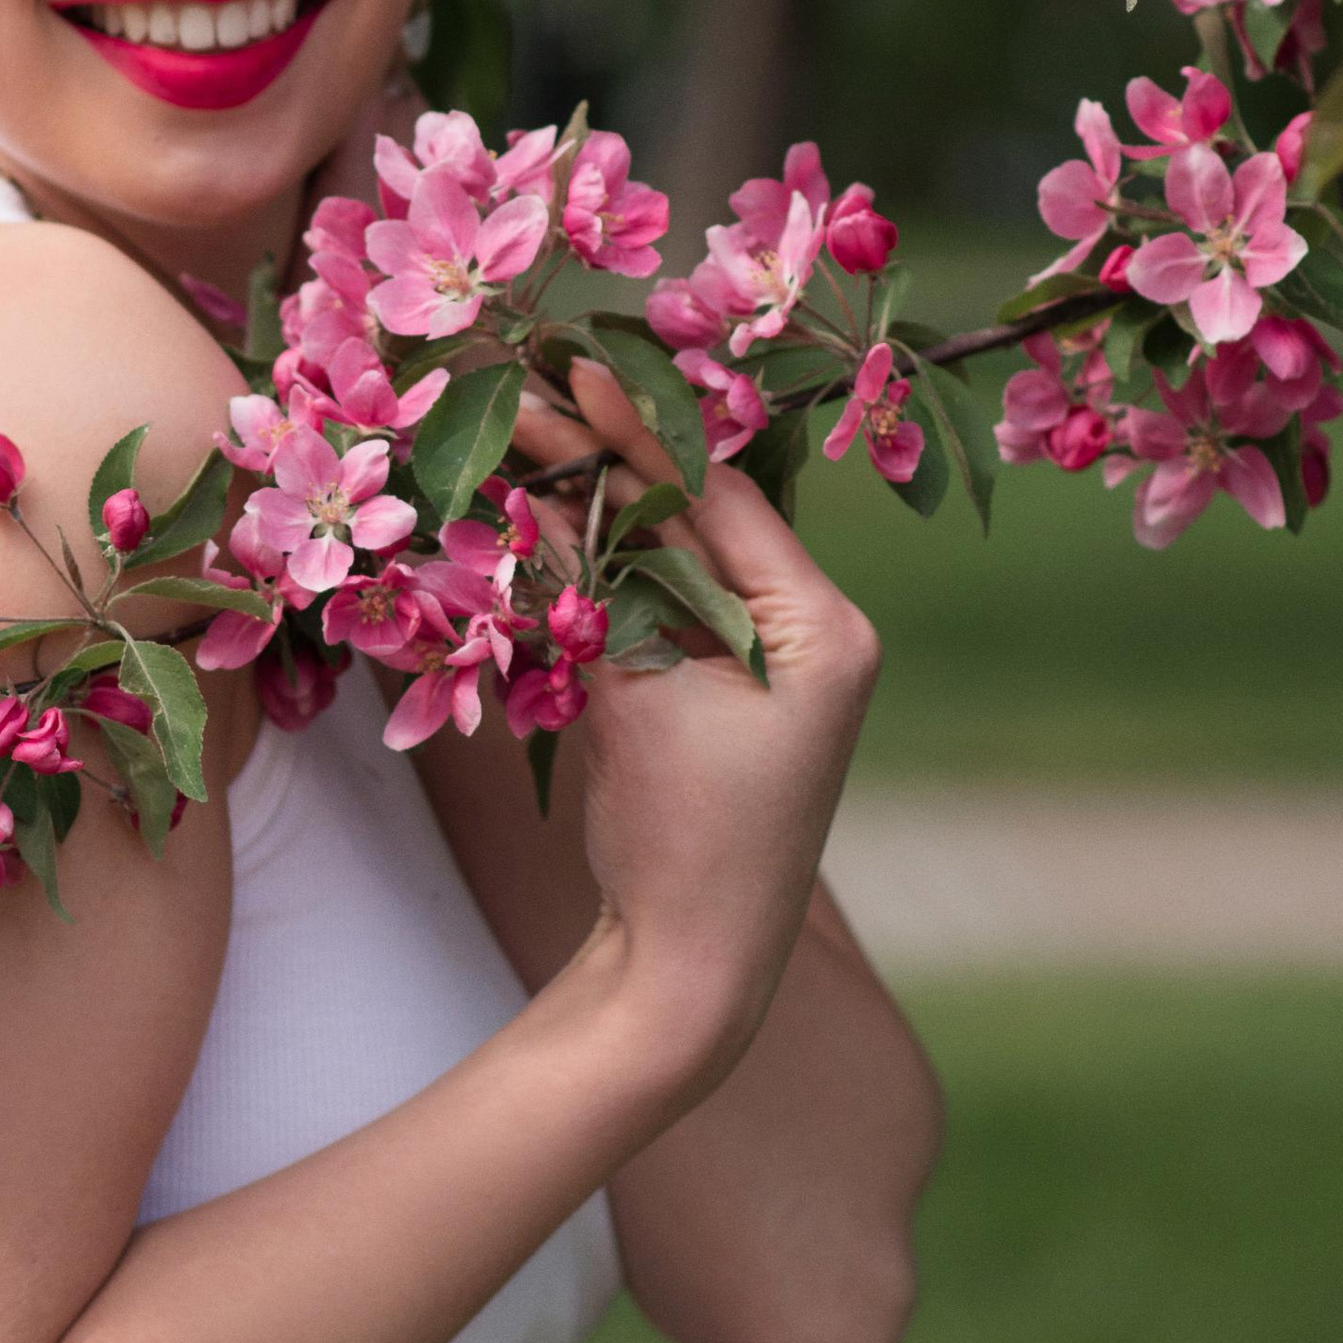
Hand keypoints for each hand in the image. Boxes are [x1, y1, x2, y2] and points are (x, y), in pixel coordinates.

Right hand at [538, 360, 880, 1074]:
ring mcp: (765, 665)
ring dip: (594, 507)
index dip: (641, 431)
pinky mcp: (715, 696)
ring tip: (516, 440)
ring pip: (668, 557)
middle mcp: (810, 632)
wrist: (686, 971)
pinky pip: (653, 607)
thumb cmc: (683, 842)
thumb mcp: (639, 699)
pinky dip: (596, 570)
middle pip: (696, 516)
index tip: (572, 371)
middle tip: (522, 396)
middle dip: (606, 459)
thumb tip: (555, 488)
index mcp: (826, 626)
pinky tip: (536, 518)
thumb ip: (601, 587)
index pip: (724, 495)